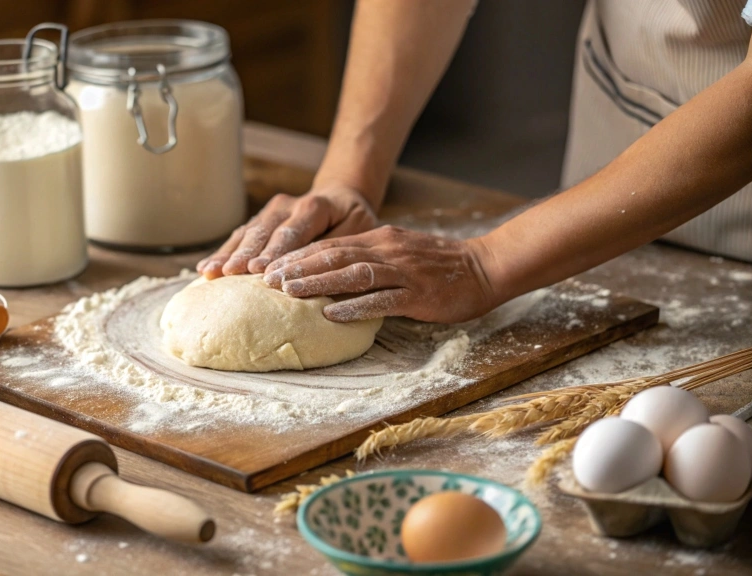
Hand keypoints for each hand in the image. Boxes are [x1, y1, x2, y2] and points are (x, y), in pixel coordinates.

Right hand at [196, 185, 377, 278]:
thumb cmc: (352, 220)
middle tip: (229, 273)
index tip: (258, 269)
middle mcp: (287, 205)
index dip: (274, 251)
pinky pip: (239, 237)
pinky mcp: (260, 220)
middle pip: (262, 231)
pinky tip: (205, 269)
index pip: (291, 232)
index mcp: (313, 207)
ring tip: (209, 272)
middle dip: (244, 253)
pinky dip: (223, 253)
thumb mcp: (357, 231)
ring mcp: (270, 211)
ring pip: (246, 233)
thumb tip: (318, 276)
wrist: (341, 197)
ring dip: (227, 254)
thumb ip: (336, 250)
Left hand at [262, 225, 499, 323]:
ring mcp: (402, 271)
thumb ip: (369, 261)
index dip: (298, 256)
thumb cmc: (439, 267)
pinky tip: (331, 314)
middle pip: (334, 255)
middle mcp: (386, 250)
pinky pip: (381, 299)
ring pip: (352, 273)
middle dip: (298, 267)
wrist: (484, 267)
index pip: (331, 245)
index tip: (270, 267)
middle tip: (267, 279)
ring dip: (317, 282)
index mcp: (379, 240)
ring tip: (289, 292)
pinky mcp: (417, 293)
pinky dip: (354, 306)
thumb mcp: (399, 254)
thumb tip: (332, 276)